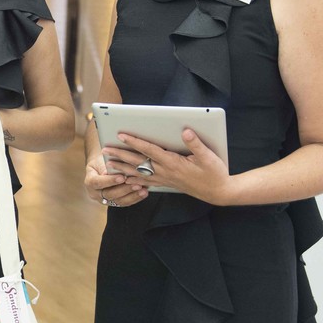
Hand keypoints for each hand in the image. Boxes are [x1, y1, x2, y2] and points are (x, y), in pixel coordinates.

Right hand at [83, 150, 147, 208]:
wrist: (102, 167)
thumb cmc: (102, 160)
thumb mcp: (101, 160)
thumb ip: (105, 166)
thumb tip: (111, 171)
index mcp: (90, 181)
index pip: (98, 183)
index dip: (110, 181)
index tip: (122, 177)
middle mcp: (95, 194)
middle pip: (109, 194)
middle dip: (124, 189)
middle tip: (136, 184)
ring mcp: (105, 200)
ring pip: (119, 201)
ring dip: (132, 195)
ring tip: (143, 190)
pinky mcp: (114, 202)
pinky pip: (125, 203)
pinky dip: (136, 198)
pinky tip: (144, 193)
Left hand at [111, 130, 232, 203]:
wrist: (218, 192)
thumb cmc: (214, 173)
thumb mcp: (208, 156)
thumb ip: (195, 144)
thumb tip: (185, 131)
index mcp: (173, 163)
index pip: (149, 150)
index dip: (135, 142)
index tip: (122, 134)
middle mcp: (165, 172)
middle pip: (138, 162)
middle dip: (121, 155)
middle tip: (105, 150)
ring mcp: (165, 179)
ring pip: (139, 173)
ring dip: (122, 168)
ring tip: (108, 164)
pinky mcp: (167, 183)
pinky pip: (145, 182)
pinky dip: (133, 180)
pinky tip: (125, 178)